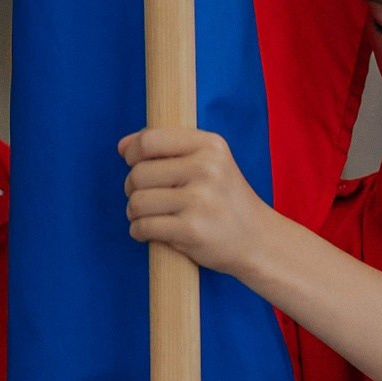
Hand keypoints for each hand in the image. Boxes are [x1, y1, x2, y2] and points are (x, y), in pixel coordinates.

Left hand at [120, 126, 275, 276]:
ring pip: (137, 202)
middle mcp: (207, 168)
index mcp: (211, 146)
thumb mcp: (211, 163)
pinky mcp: (192, 230)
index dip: (133, 153)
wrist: (259, 240)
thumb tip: (122, 146)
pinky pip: (143, 227)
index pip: (150, 140)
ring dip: (135, 213)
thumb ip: (169, 148)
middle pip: (138, 173)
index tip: (135, 164)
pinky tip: (153, 232)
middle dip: (134, 189)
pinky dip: (139, 232)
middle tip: (152, 198)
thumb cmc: (226, 200)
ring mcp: (200, 200)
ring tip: (153, 216)